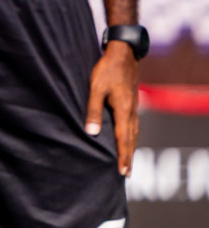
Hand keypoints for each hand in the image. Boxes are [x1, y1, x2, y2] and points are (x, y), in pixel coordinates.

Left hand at [86, 40, 138, 174]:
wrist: (123, 54)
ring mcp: (134, 107)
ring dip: (131, 148)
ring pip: (134, 133)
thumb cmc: (106, 69)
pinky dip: (132, 137)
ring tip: (128, 162)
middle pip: (131, 139)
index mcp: (124, 110)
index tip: (123, 171)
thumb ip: (93, 110)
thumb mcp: (96, 88)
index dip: (123, 156)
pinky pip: (133, 125)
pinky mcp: (132, 102)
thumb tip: (92, 132)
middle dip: (129, 157)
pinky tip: (128, 139)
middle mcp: (132, 111)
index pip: (124, 139)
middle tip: (127, 174)